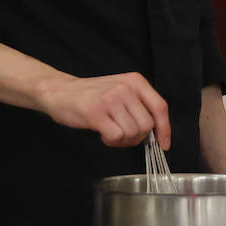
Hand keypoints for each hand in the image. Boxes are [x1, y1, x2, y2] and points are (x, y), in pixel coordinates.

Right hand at [35, 71, 170, 148]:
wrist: (60, 91)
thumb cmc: (92, 94)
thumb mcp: (121, 90)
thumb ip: (139, 105)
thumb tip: (157, 132)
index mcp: (136, 81)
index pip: (160, 107)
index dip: (165, 129)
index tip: (163, 144)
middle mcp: (126, 88)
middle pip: (147, 125)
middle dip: (137, 138)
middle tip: (123, 136)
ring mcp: (110, 99)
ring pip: (132, 133)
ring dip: (122, 140)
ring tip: (110, 132)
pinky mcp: (96, 113)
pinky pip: (116, 136)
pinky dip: (111, 141)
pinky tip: (103, 134)